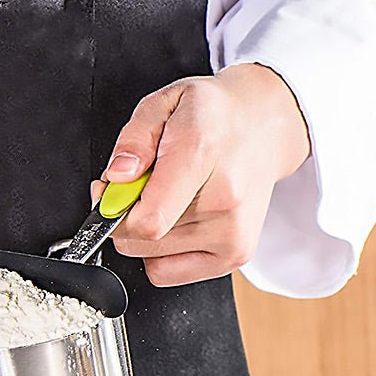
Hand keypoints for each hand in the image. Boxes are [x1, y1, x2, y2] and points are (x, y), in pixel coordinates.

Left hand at [93, 64, 309, 286]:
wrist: (264, 127)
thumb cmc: (215, 116)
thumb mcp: (166, 102)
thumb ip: (135, 138)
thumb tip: (117, 178)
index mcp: (202, 156)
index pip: (147, 219)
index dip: (114, 213)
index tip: (110, 194)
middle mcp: (224, 202)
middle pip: (142, 241)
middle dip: (126, 217)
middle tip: (140, 188)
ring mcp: (232, 236)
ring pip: (150, 258)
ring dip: (145, 233)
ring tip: (167, 198)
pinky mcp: (234, 257)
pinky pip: (165, 273)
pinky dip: (160, 252)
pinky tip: (177, 221)